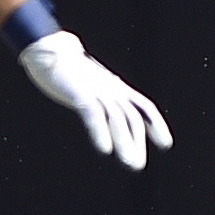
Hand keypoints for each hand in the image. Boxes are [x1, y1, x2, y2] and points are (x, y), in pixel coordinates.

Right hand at [19, 31, 173, 169]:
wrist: (48, 49)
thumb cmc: (68, 69)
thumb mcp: (92, 83)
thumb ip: (101, 98)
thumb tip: (106, 113)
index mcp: (116, 86)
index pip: (144, 106)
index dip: (156, 123)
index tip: (165, 143)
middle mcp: (111, 88)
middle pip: (132, 116)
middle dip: (137, 141)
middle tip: (138, 164)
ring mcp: (97, 90)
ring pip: (117, 118)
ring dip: (125, 142)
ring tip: (131, 163)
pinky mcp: (80, 93)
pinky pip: (94, 115)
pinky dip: (100, 132)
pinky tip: (105, 149)